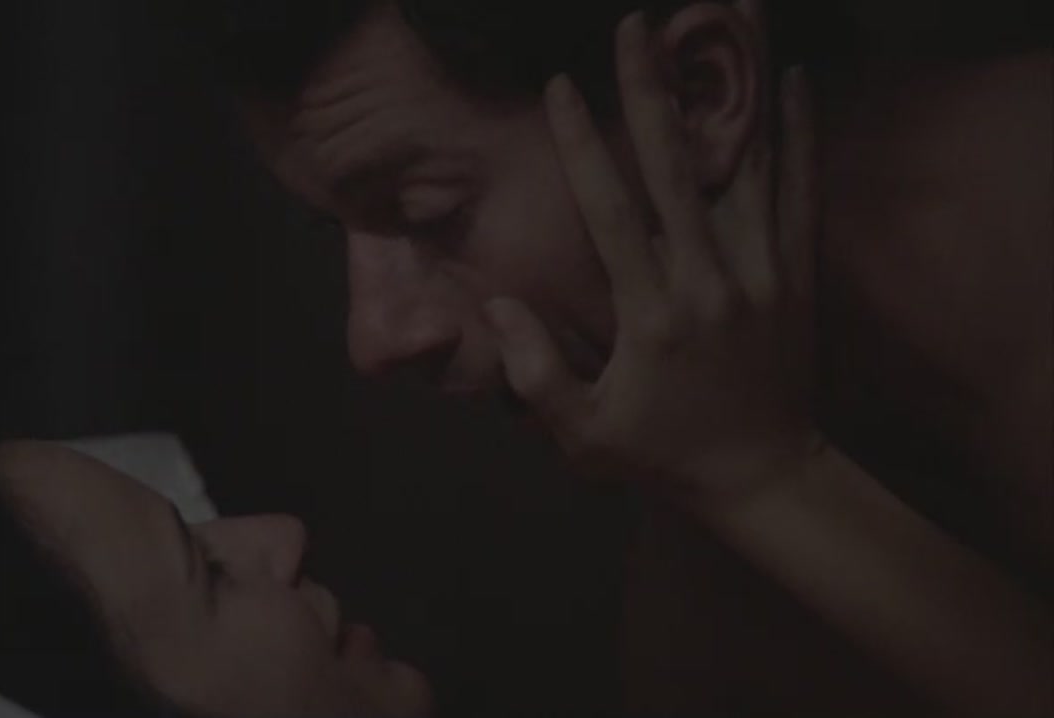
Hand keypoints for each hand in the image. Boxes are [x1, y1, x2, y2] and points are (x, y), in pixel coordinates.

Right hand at [485, 10, 820, 511]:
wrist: (764, 478)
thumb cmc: (663, 457)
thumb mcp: (584, 434)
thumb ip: (536, 372)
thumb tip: (497, 307)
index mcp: (651, 314)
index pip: (609, 212)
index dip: (581, 146)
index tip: (559, 86)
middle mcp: (709, 281)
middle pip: (676, 168)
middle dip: (650, 91)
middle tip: (635, 27)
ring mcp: (762, 275)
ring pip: (745, 167)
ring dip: (729, 92)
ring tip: (727, 22)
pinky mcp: (797, 278)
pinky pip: (802, 196)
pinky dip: (798, 138)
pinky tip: (793, 82)